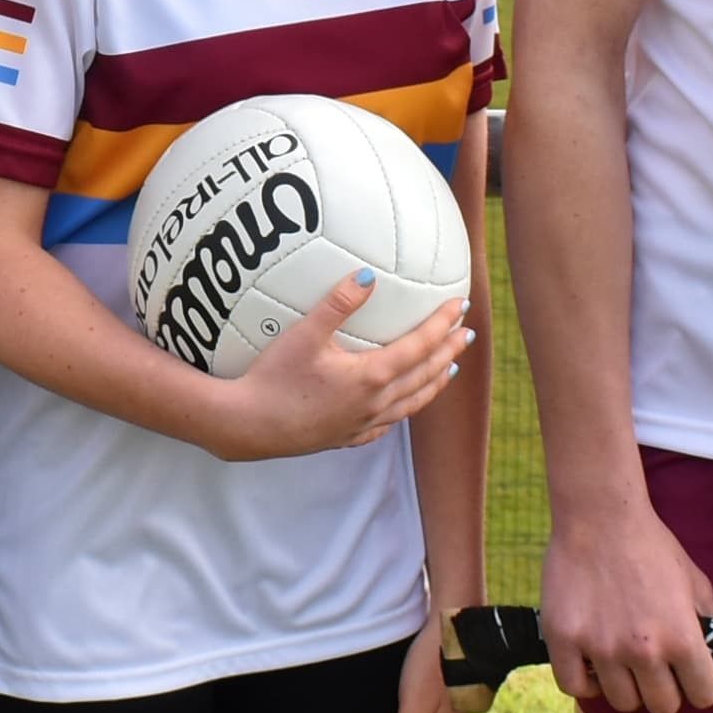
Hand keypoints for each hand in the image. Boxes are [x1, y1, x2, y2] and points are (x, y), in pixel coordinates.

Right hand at [206, 275, 467, 461]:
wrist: (247, 426)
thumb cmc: (273, 378)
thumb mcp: (304, 335)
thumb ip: (337, 304)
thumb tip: (368, 276)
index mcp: (371, 377)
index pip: (419, 346)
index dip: (442, 324)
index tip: (460, 306)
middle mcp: (374, 403)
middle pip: (424, 375)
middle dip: (448, 352)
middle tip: (465, 334)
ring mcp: (361, 424)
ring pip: (411, 403)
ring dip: (433, 383)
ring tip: (448, 369)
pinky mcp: (344, 437)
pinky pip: (385, 424)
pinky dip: (402, 411)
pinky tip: (400, 407)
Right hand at [540, 493, 712, 712]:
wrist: (600, 515)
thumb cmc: (651, 545)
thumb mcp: (694, 581)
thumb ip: (712, 625)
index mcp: (683, 637)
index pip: (703, 696)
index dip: (699, 687)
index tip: (689, 676)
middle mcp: (644, 650)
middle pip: (662, 707)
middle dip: (663, 690)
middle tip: (653, 668)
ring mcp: (601, 648)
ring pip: (622, 702)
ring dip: (625, 686)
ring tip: (621, 661)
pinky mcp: (563, 640)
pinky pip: (575, 687)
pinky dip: (585, 683)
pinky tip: (592, 664)